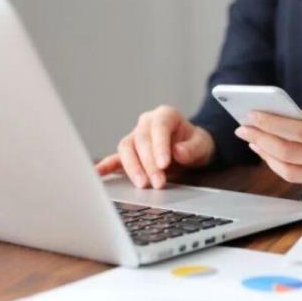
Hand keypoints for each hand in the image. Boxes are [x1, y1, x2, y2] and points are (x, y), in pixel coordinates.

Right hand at [95, 105, 214, 188]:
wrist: (190, 148)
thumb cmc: (195, 144)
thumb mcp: (202, 145)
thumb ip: (193, 148)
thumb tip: (178, 152)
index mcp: (165, 115)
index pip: (158, 127)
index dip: (159, 146)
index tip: (164, 164)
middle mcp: (146, 122)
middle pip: (141, 140)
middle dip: (148, 163)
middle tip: (158, 183)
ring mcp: (135, 136)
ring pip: (126, 148)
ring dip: (133, 167)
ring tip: (142, 185)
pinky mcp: (129, 152)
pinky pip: (116, 157)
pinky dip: (107, 165)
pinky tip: (98, 173)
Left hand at [234, 92, 301, 186]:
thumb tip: (284, 119)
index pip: (299, 133)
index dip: (272, 124)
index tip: (251, 115)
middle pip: (290, 155)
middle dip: (261, 140)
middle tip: (243, 127)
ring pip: (291, 173)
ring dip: (266, 156)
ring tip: (252, 139)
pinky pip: (301, 178)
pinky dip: (281, 165)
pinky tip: (269, 151)